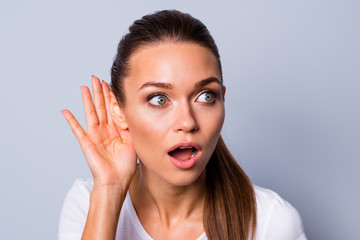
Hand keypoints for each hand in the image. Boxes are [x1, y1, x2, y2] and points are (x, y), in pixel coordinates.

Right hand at [62, 75, 136, 190]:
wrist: (116, 181)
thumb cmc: (126, 166)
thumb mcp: (133, 142)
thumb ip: (130, 127)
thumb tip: (131, 113)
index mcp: (117, 130)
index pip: (113, 109)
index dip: (111, 96)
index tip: (110, 83)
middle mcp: (106, 130)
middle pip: (101, 107)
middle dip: (99, 93)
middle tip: (96, 78)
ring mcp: (95, 135)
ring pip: (91, 113)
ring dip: (87, 100)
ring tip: (84, 87)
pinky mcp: (86, 142)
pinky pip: (77, 129)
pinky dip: (71, 121)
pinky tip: (65, 111)